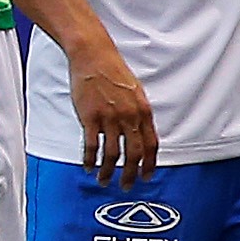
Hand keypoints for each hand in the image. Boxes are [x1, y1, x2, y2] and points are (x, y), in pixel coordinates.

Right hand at [72, 48, 157, 189]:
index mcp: (143, 111)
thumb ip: (138, 113)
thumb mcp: (135, 91)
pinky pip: (91, 145)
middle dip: (130, 174)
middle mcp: (129, 116)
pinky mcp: (90, 117)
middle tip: (126, 185)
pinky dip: (90, 159)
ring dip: (108, 171)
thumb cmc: (112, 70)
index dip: (149, 164)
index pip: (151, 145)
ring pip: (112, 154)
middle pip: (133, 154)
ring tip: (104, 180)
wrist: (93, 55)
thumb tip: (139, 133)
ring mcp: (110, 118)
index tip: (146, 176)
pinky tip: (88, 166)